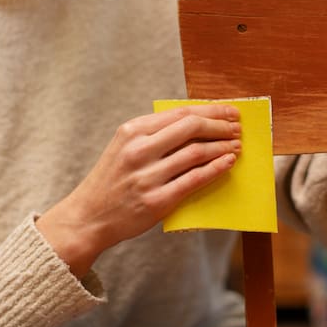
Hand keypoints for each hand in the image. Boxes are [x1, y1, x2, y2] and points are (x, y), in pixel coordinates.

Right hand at [37, 104, 240, 276]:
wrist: (89, 216)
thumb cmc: (112, 180)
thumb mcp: (124, 146)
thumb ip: (154, 133)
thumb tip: (197, 122)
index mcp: (132, 131)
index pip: (180, 113)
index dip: (210, 111)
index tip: (229, 112)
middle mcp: (139, 150)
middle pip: (191, 128)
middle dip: (220, 126)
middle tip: (237, 128)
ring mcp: (147, 176)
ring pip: (196, 153)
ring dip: (222, 147)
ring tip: (236, 145)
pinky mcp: (157, 201)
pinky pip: (194, 180)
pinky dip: (215, 169)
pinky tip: (228, 163)